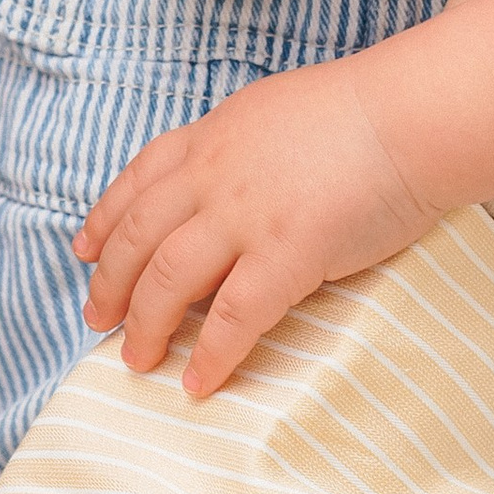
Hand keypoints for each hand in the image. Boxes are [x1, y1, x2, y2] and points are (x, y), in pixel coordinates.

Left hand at [75, 63, 434, 394]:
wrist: (409, 115)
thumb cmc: (360, 111)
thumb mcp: (273, 111)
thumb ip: (239, 148)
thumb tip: (225, 182)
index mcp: (211, 138)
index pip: (138, 182)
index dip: (104, 220)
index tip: (84, 249)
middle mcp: (213, 176)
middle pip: (139, 237)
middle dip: (110, 283)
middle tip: (97, 320)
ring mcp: (245, 216)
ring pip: (169, 278)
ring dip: (146, 324)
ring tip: (136, 360)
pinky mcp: (287, 254)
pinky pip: (235, 315)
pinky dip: (212, 353)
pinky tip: (198, 382)